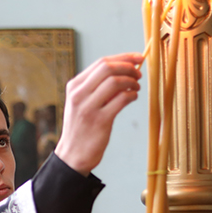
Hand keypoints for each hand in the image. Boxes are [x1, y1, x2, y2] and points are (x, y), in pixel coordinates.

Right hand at [54, 52, 143, 175]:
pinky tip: (133, 97)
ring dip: (131, 81)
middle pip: (108, 68)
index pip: (101, 63)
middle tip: (139, 73)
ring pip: (115, 82)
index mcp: (74, 86)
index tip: (137, 58)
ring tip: (136, 87)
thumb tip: (124, 71)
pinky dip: (131, 95)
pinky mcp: (100, 121)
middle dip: (128, 67)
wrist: (72, 155)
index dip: (123, 57)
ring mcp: (88, 108)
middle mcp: (79, 94)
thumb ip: (97, 88)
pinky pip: (121, 100)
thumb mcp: (81, 103)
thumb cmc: (81, 127)